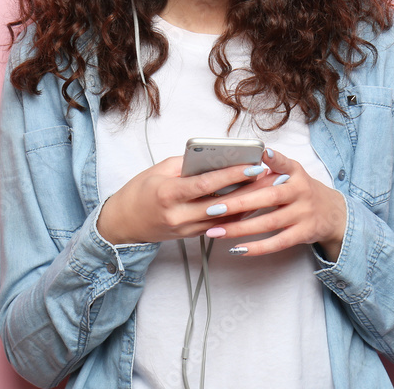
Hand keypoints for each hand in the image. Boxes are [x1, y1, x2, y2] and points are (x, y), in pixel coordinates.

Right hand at [96, 156, 266, 244]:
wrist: (123, 224)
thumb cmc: (139, 191)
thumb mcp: (159, 170)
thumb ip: (187, 164)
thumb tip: (216, 157)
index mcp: (169, 194)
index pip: (206, 184)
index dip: (232, 175)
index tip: (252, 166)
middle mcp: (179, 215)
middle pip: (222, 203)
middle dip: (249, 190)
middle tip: (270, 178)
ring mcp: (185, 229)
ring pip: (224, 218)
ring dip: (248, 203)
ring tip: (267, 189)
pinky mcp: (190, 236)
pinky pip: (218, 225)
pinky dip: (236, 214)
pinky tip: (252, 204)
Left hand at [202, 149, 347, 260]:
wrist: (333, 214)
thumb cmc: (303, 191)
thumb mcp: (294, 173)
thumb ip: (274, 168)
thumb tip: (248, 161)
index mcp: (296, 174)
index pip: (284, 164)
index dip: (275, 159)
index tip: (262, 153)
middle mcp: (300, 192)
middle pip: (268, 198)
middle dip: (238, 203)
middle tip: (212, 208)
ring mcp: (303, 214)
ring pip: (269, 223)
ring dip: (240, 229)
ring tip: (216, 231)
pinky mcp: (303, 234)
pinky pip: (277, 243)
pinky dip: (257, 248)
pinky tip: (237, 249)